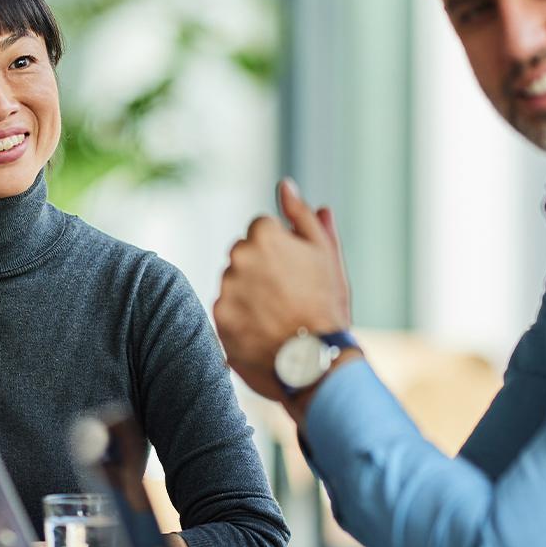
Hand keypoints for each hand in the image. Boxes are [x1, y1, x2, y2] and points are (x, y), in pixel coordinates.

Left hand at [212, 178, 352, 402]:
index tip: (295, 273)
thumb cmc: (326, 304)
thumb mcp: (324, 254)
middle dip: (261, 270)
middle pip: (244, 255)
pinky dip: (242, 318)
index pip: (261, 231)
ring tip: (278, 316)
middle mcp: (238, 257)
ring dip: (250, 294)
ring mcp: (226, 288)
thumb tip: (285, 185)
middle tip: (288, 296)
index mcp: (263, 235)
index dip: (282, 251)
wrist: (316, 361)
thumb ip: (301, 215)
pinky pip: (227, 310)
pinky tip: (265, 330)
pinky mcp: (218, 317)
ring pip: (234, 283)